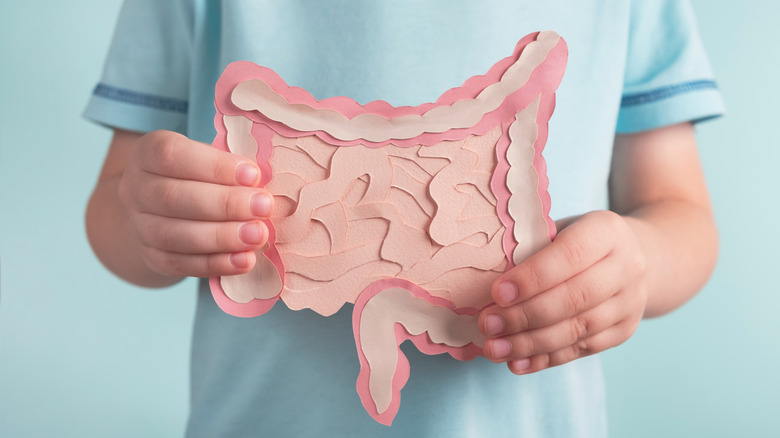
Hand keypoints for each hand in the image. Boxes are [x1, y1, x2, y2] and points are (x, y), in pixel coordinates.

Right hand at [116, 130, 273, 278]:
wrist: (159, 210)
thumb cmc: (196, 176)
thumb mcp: (207, 158)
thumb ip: (229, 167)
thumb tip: (263, 183)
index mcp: (147, 153)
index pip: (171, 155)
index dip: (214, 166)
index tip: (253, 174)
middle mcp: (135, 188)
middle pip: (172, 197)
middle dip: (224, 204)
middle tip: (264, 208)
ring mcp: (139, 225)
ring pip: (174, 235)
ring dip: (221, 237)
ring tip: (258, 236)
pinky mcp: (150, 256)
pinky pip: (179, 264)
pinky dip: (215, 264)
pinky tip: (244, 261)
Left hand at [478, 210, 647, 373]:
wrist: (634, 256)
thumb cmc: (577, 240)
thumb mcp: (559, 230)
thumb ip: (532, 248)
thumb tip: (485, 278)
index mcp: (607, 231)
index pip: (569, 255)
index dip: (532, 277)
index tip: (497, 293)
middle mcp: (627, 267)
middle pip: (574, 298)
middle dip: (525, 315)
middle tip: (488, 325)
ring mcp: (630, 302)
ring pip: (578, 329)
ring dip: (531, 343)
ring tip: (495, 348)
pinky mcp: (624, 331)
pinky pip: (582, 349)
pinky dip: (546, 359)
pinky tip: (517, 363)